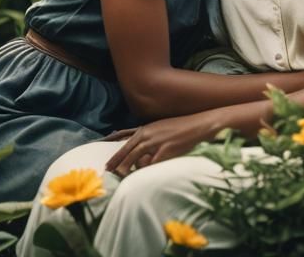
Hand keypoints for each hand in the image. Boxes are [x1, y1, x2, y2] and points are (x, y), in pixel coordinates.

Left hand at [105, 111, 221, 177]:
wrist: (197, 125)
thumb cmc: (178, 128)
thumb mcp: (159, 128)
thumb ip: (147, 137)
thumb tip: (136, 148)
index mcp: (145, 130)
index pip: (125, 144)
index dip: (115, 155)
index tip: (107, 165)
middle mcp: (148, 135)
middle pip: (127, 152)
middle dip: (117, 163)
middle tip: (108, 173)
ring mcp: (156, 142)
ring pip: (136, 158)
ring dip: (126, 168)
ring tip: (119, 177)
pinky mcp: (165, 150)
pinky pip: (152, 163)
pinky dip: (145, 170)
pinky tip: (141, 177)